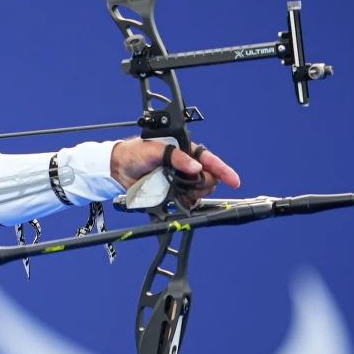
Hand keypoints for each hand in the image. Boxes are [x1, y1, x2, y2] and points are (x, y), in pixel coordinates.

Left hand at [110, 137, 240, 204]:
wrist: (119, 167)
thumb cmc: (136, 152)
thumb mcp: (156, 150)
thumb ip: (177, 157)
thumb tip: (195, 167)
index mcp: (186, 152)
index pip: (210, 161)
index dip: (224, 171)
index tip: (234, 181)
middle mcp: (186, 167)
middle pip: (208, 179)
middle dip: (204, 184)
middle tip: (190, 184)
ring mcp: (180, 181)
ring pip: (199, 192)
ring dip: (194, 193)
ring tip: (180, 190)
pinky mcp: (172, 193)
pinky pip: (186, 202)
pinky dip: (185, 203)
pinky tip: (178, 200)